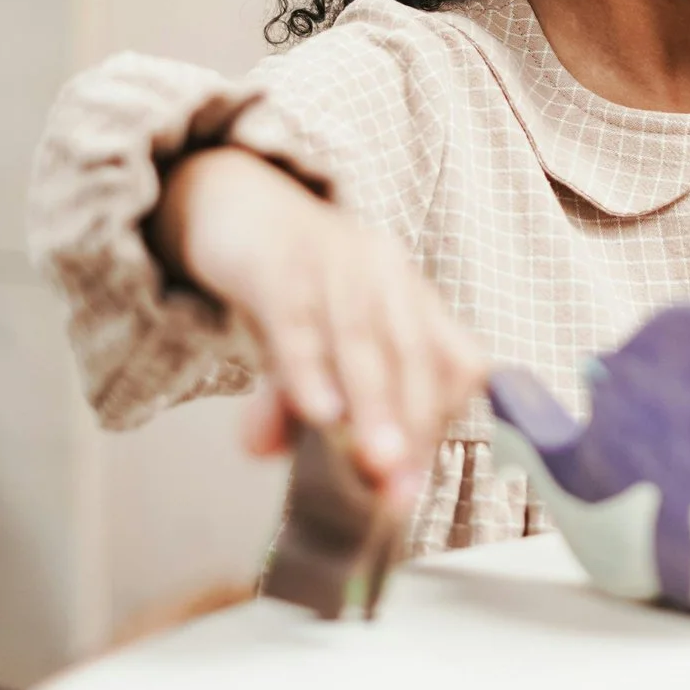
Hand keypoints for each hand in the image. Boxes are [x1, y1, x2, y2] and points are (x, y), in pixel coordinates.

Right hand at [156, 148, 485, 505]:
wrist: (235, 200)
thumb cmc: (289, 285)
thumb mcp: (301, 351)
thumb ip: (293, 403)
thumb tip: (269, 454)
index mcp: (411, 297)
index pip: (454, 362)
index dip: (438, 424)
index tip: (410, 486)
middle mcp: (387, 272)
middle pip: (415, 353)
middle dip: (413, 426)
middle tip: (399, 489)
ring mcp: (338, 257)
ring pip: (364, 337)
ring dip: (371, 405)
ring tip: (370, 463)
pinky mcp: (282, 254)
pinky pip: (300, 316)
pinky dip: (310, 367)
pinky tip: (315, 411)